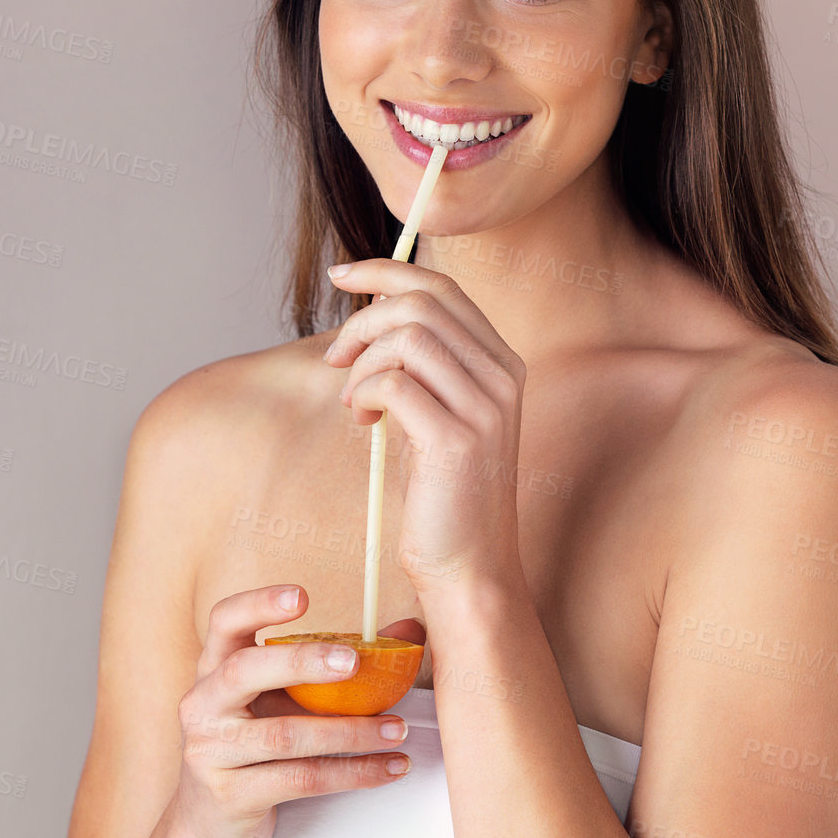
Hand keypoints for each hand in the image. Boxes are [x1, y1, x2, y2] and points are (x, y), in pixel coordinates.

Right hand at [170, 585, 413, 837]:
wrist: (211, 823)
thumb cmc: (252, 745)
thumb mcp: (277, 698)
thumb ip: (331, 662)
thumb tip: (407, 631)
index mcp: (214, 668)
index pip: (225, 621)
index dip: (259, 603)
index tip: (301, 596)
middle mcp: (204, 703)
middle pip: (245, 670)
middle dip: (303, 661)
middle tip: (355, 660)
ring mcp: (212, 751)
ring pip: (285, 735)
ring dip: (350, 731)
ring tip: (396, 728)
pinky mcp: (232, 796)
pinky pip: (301, 779)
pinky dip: (352, 772)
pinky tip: (386, 766)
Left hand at [324, 258, 526, 596]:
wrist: (468, 567)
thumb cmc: (443, 491)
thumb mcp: (437, 412)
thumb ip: (420, 363)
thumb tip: (372, 311)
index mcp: (500, 363)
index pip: (442, 288)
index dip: (386, 270)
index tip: (341, 275)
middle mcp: (501, 377)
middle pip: (421, 302)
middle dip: (362, 320)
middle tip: (335, 360)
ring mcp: (484, 407)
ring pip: (405, 337)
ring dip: (360, 362)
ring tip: (354, 400)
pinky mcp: (456, 440)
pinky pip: (393, 382)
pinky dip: (363, 393)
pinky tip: (363, 420)